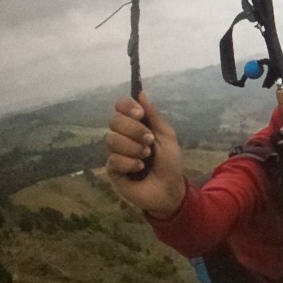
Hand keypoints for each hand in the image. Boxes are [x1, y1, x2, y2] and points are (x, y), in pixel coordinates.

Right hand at [105, 92, 184, 218]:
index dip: (126, 106)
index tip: (140, 114)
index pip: (120, 107)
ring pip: (112, 139)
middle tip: (149, 141)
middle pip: (114, 121)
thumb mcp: (167, 137)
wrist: (170, 190)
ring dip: (134, 148)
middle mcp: (123, 136)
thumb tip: (141, 93)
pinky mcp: (112, 169)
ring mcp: (116, 152)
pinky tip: (139, 169)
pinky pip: (114, 159)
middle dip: (134, 130)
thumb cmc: (170, 163)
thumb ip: (154, 116)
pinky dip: (130, 163)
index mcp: (136, 125)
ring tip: (146, 157)